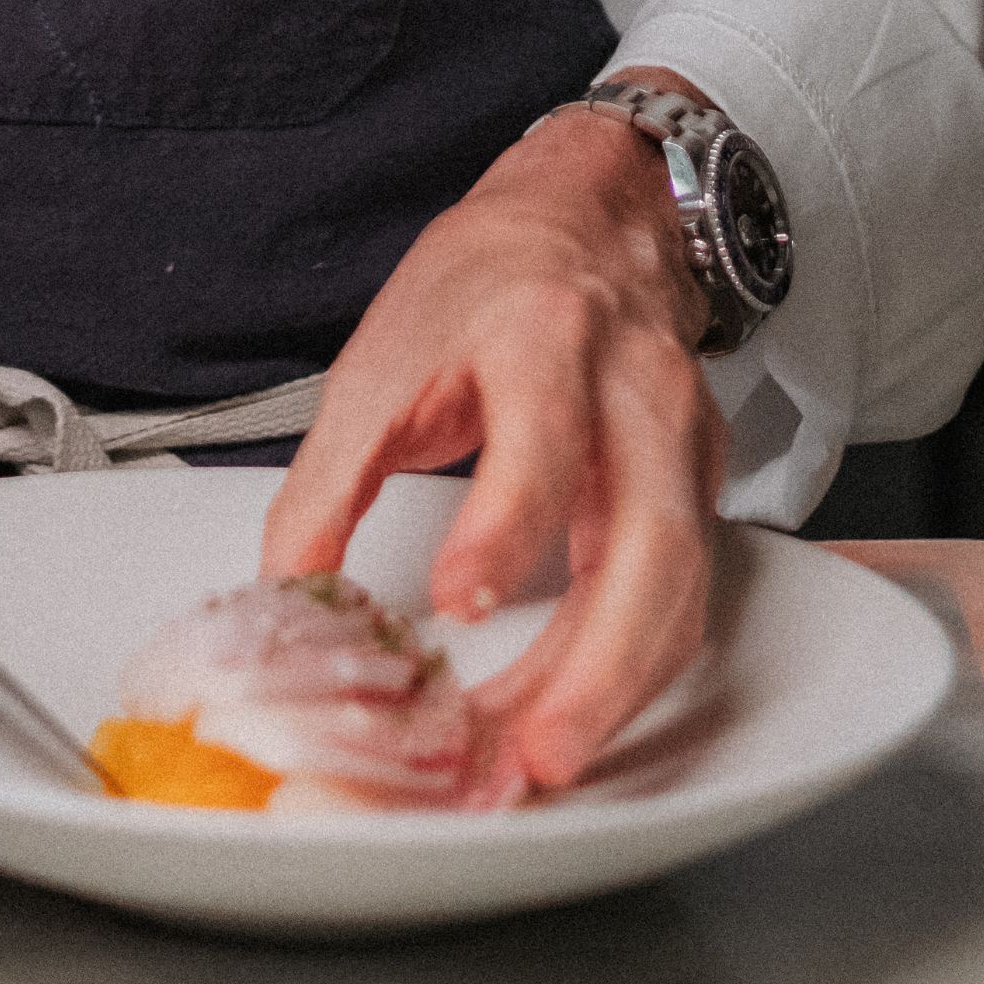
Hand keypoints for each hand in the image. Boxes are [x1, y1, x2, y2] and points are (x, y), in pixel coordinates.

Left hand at [261, 78, 725, 791]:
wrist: (584, 220)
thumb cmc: (484, 283)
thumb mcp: (381, 356)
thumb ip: (329, 477)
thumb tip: (285, 593)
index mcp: (542, 333)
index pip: (543, 437)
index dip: (503, 526)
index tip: (456, 598)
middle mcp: (632, 387)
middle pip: (647, 537)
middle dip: (598, 664)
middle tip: (533, 751)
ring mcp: (680, 438)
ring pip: (682, 585)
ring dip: (617, 691)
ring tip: (541, 763)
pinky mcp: (698, 485)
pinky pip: (685, 595)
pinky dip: (636, 671)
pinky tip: (578, 719)